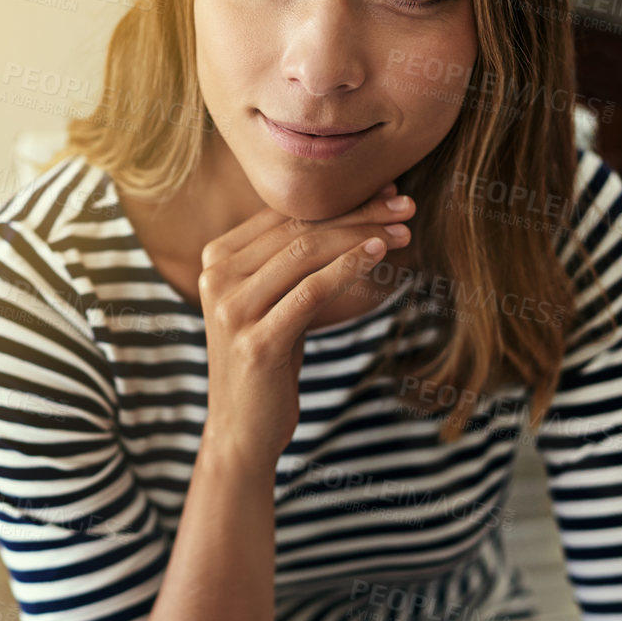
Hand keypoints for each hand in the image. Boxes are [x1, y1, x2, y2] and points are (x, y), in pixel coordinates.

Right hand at [197, 181, 414, 472]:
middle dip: (357, 212)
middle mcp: (216, 278)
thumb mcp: (273, 302)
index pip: (284, 214)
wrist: (241, 429)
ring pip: (306, 254)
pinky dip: (348, 266)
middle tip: (405, 204)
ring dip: (360, 235)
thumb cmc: (267, 360)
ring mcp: (232, 310)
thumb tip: (351, 212)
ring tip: (402, 229)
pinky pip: (311, 291)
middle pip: (298, 230)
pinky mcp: (257, 342)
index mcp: (216, 259)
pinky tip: (378, 254)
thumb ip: (290, 261)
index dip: (338, 198)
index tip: (385, 191)